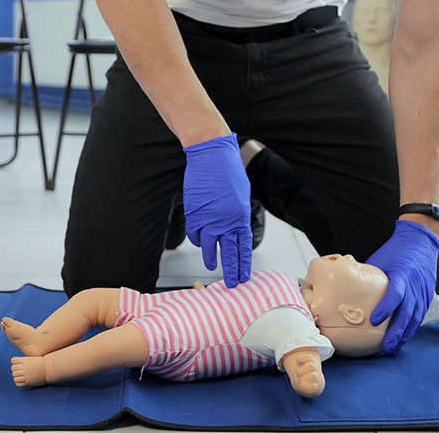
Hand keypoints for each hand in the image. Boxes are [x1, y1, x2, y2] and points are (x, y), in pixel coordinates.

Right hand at [182, 133, 252, 287]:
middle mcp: (225, 221)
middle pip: (228, 253)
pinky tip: (201, 243)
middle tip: (232, 283)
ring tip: (212, 267)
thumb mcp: (240, 194)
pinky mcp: (193, 214)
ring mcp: (208, 219)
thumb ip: (238, 214)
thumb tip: (236, 228)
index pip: (243, 247)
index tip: (245, 275)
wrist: (210, 155)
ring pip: (208, 247)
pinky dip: (198, 241)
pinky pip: (195, 235)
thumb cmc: (228, 170)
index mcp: (240, 216)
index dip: (244, 263)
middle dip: (231, 271)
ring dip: (211, 259)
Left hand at [282, 348, 324, 397]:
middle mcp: (316, 370)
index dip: (301, 359)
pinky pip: (313, 386)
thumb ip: (299, 360)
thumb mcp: (300, 364)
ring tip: (301, 379)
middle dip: (301, 370)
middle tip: (299, 374)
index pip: (309, 358)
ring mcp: (317, 378)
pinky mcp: (316, 387)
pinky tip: (303, 384)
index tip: (298, 364)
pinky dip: (306, 385)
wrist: (310, 384)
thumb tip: (297, 358)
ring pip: (313, 375)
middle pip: (311, 366)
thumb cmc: (303, 373)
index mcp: (312, 362)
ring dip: (304, 378)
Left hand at [366, 220, 438, 353]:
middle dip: (397, 332)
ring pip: (415, 318)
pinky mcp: (427, 296)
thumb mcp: (379, 261)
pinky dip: (411, 328)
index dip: (385, 308)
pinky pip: (419, 316)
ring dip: (404, 335)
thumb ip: (369, 278)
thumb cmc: (396, 251)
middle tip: (386, 347)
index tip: (374, 321)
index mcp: (402, 274)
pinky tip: (403, 338)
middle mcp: (415, 285)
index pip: (395, 294)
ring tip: (393, 348)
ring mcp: (423, 292)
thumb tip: (347, 292)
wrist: (420, 241)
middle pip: (407, 312)